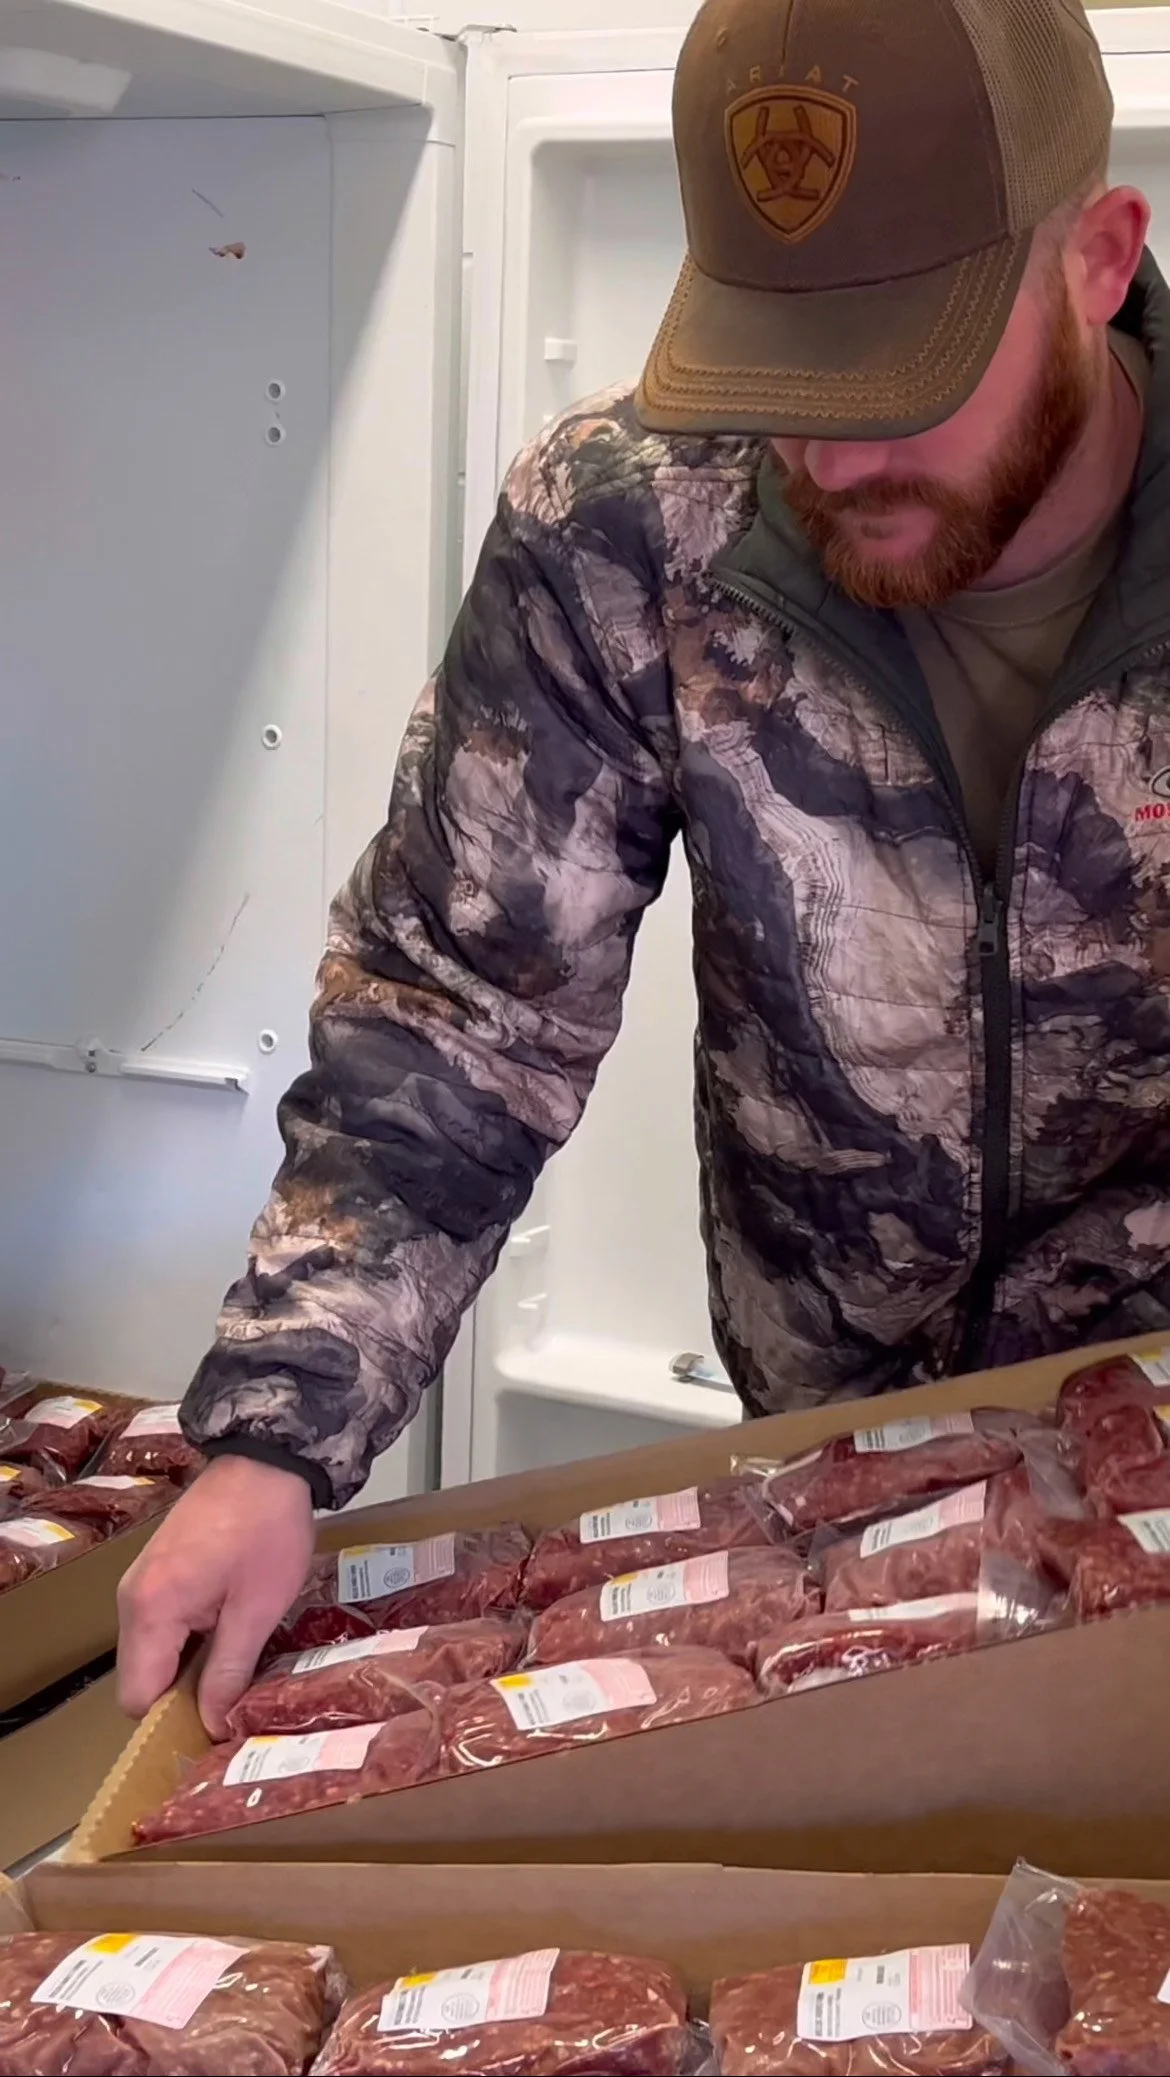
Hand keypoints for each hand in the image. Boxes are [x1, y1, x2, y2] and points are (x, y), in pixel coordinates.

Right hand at [117, 1455, 315, 1735]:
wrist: (267, 1458)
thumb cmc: (267, 1530)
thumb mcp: (258, 1608)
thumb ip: (229, 1670)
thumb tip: (211, 1725)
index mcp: (150, 1611)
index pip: (137, 1697)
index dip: (172, 1719)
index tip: (214, 1724)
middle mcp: (131, 1599)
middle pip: (141, 1676)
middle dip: (180, 1695)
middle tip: (231, 1698)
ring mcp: (140, 1581)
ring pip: (152, 1651)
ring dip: (187, 1665)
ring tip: (235, 1666)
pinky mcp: (157, 1570)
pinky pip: (161, 1625)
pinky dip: (187, 1639)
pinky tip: (228, 1632)